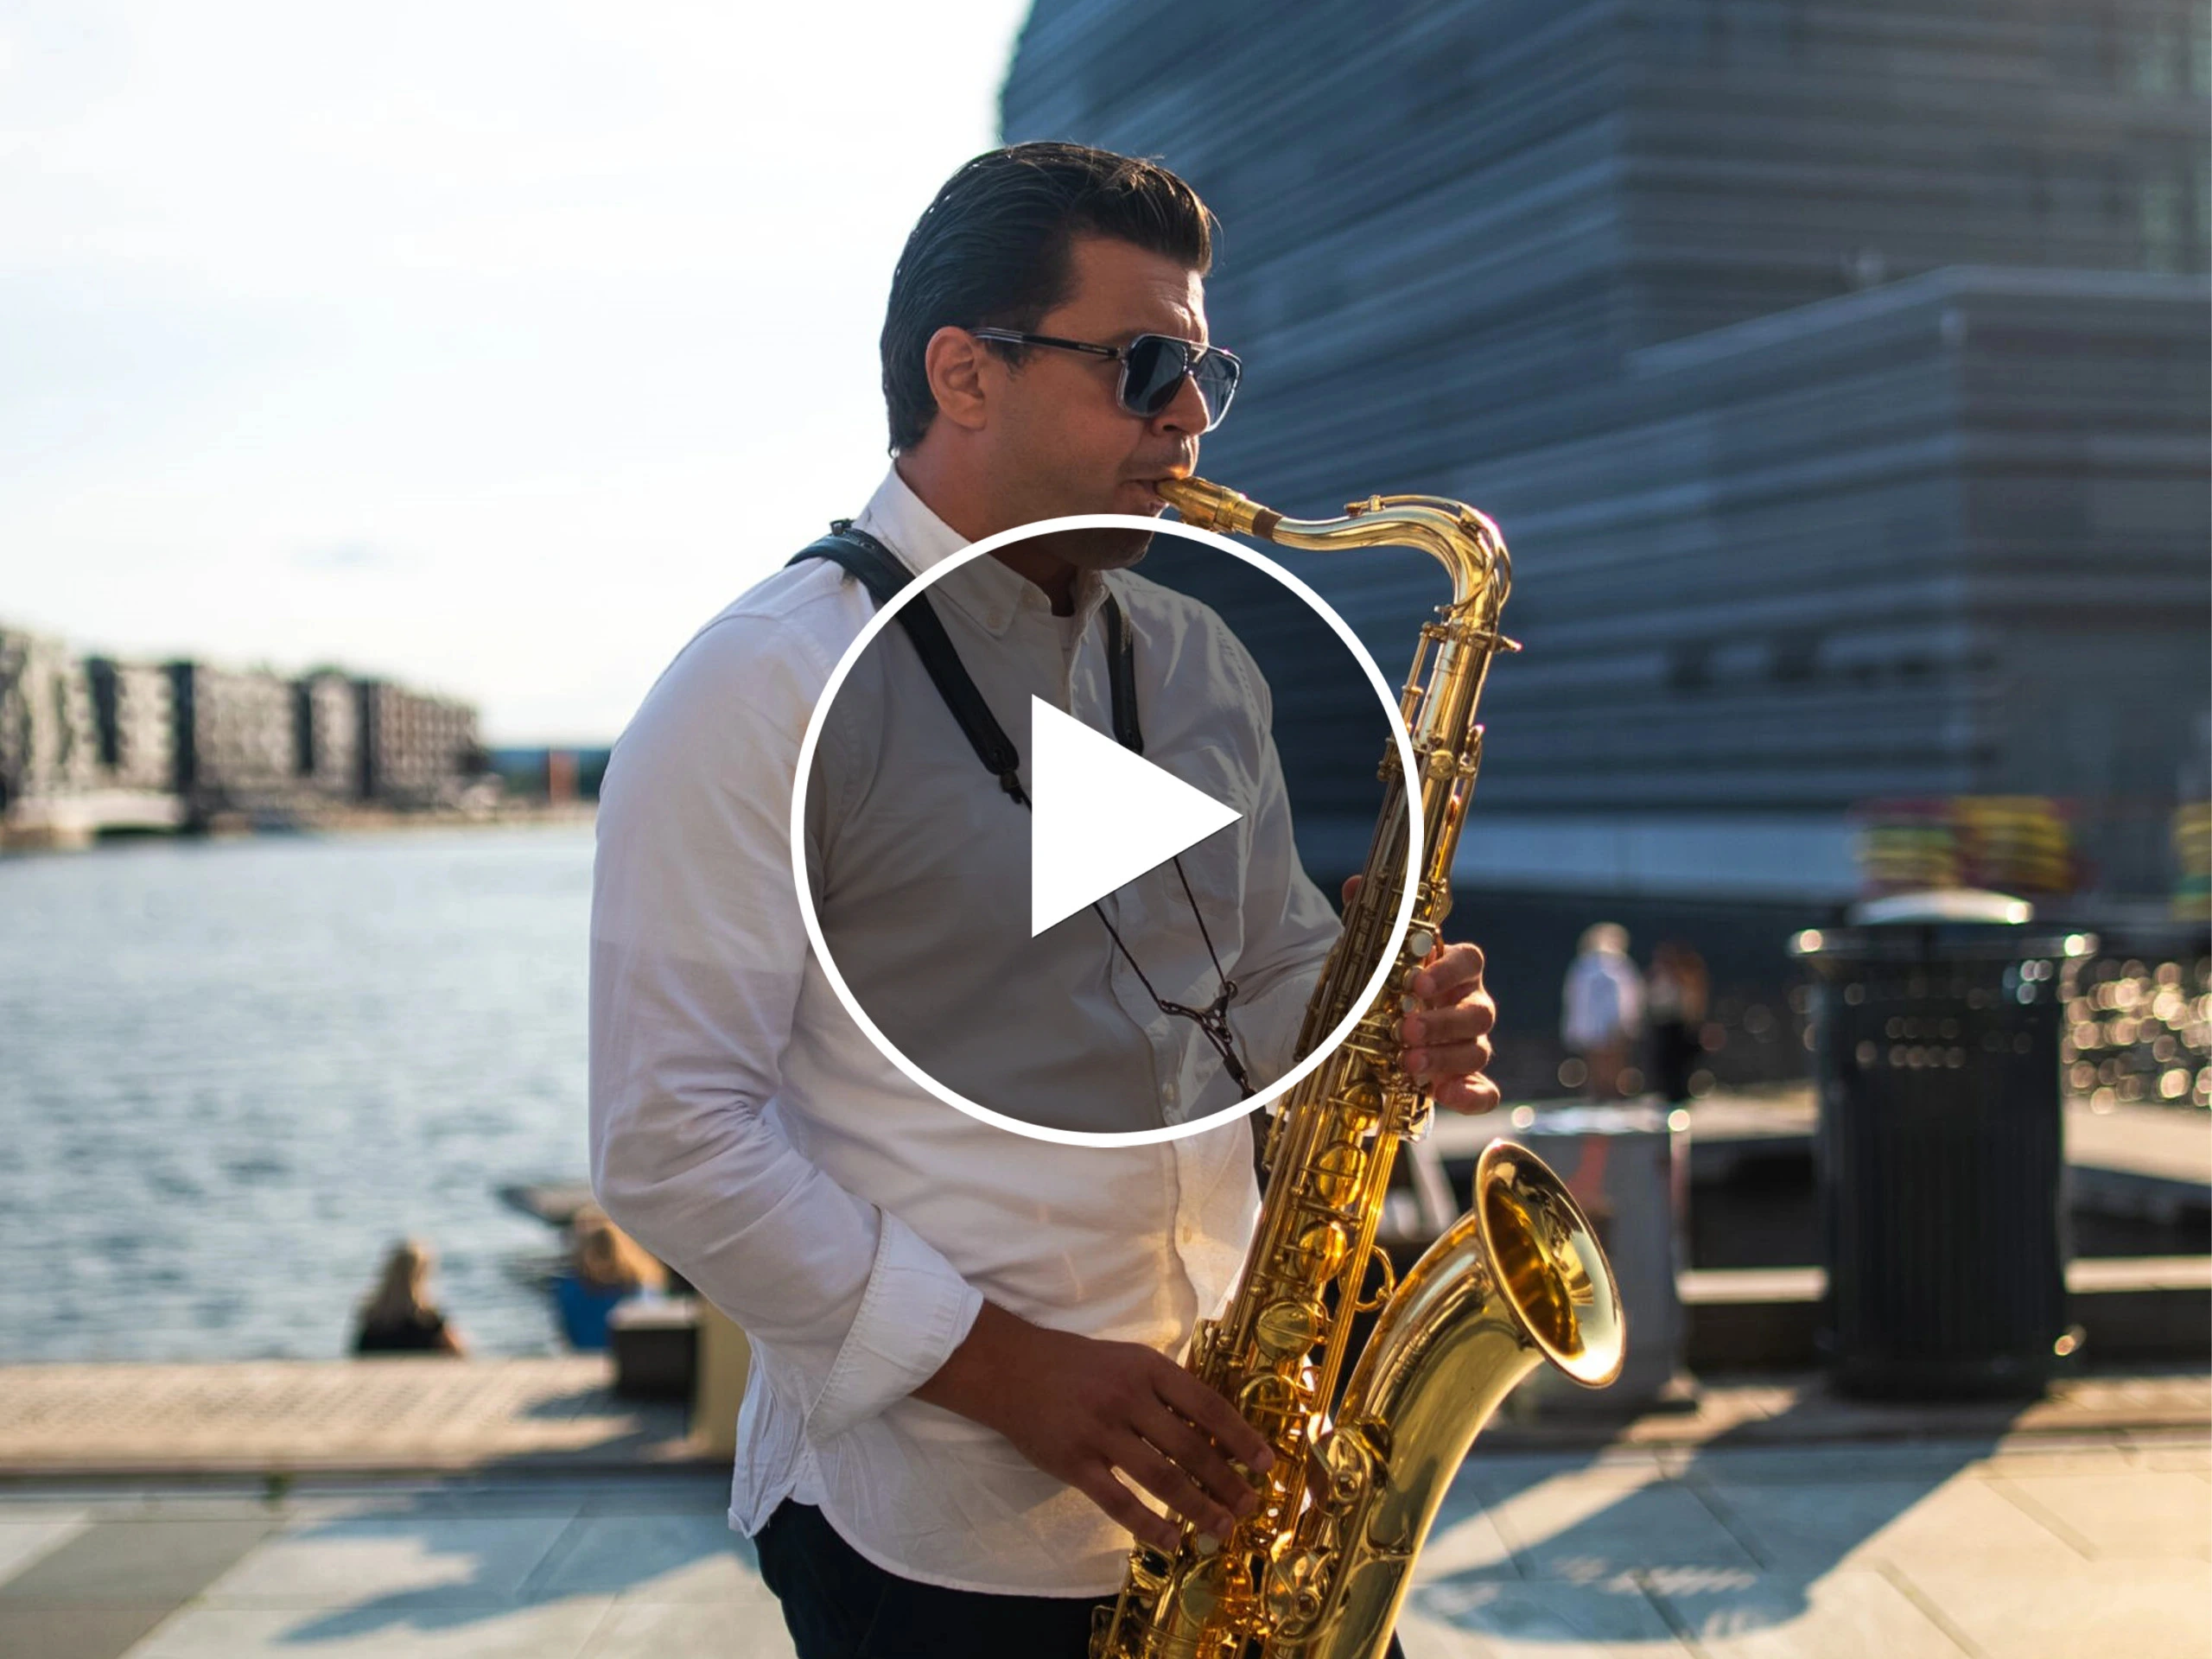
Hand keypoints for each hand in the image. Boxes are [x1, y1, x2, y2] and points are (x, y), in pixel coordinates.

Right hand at [913, 1302, 1272, 1552]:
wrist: (1010, 1367)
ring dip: (1197, 1507)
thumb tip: (1213, 1428)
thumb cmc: (1076, 1364)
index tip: (1265, 1463)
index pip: (1207, 1407)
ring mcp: (1100, 1432)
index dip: (1241, 1437)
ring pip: (1161, 1478)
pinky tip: (1172, 1540)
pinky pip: (1118, 1501)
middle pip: (1191, 1448)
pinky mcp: (1074, 1462)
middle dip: (1227, 1482)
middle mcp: (1129, 1398)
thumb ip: (1165, 1388)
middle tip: (1249, 1506)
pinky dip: (1149, 1525)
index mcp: (1148, 1368)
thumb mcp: (1128, 1359)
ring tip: (1220, 1529)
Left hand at [1343, 875, 1500, 1115]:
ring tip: (1409, 1063)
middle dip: (1442, 1023)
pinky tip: (1446, 1096)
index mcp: (1454, 971)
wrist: (1380, 1032)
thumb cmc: (1388, 990)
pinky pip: (1484, 1090)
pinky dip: (1471, 1095)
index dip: (1449, 971)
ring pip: (1477, 1049)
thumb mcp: (1373, 959)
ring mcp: (1471, 1043)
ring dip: (1445, 1057)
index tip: (1418, 983)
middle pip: (1477, 1011)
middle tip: (1405, 1031)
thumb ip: (1368, 924)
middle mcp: (1469, 1005)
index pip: (1470, 961)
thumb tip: (1355, 884)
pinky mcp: (1466, 1079)